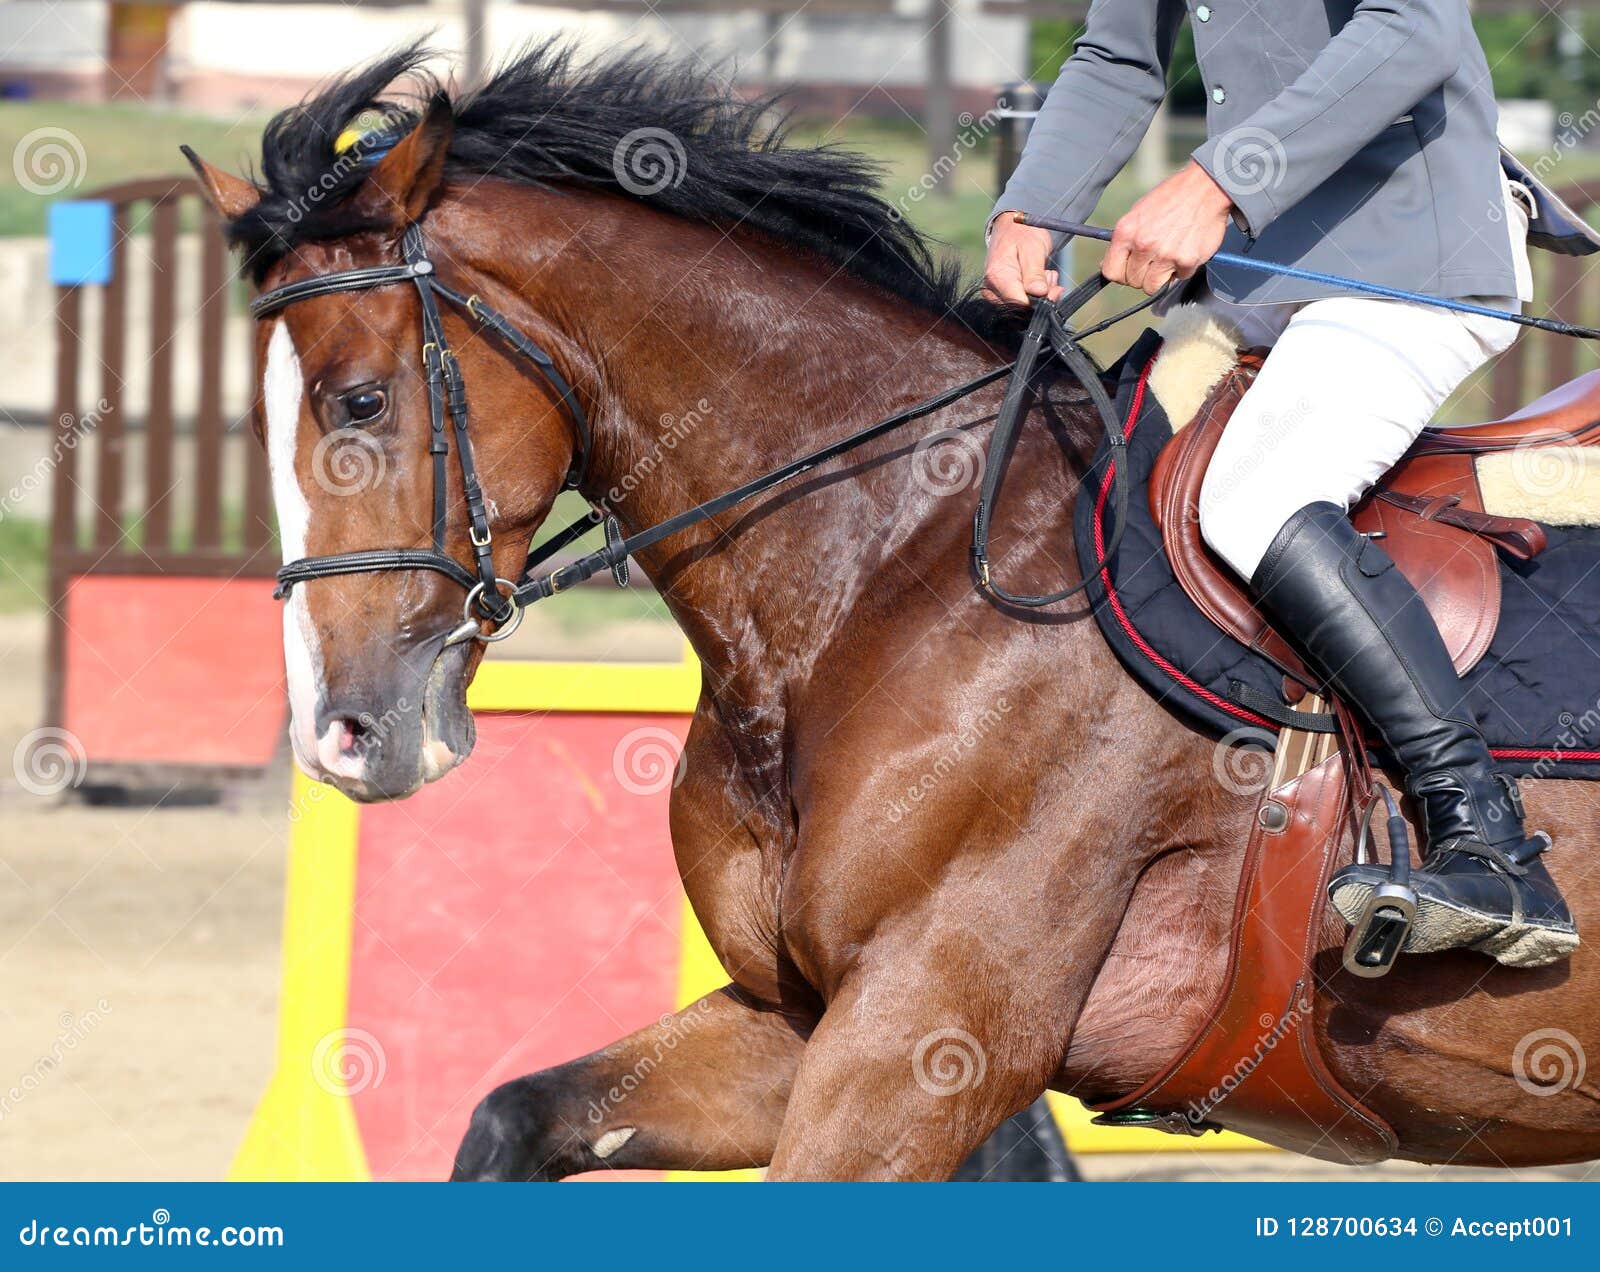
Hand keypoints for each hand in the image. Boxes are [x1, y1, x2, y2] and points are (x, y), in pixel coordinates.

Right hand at [982, 213, 1063, 306]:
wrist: (1011, 228)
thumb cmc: (1022, 234)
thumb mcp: (1033, 248)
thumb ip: (1035, 273)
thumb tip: (1039, 292)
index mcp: (997, 276)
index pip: (1019, 303)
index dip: (1039, 301)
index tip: (1054, 289)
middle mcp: (991, 289)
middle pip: (1021, 308)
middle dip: (1042, 296)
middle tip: (1051, 276)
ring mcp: (994, 294)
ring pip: (1023, 308)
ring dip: (1041, 294)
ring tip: (1046, 273)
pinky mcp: (1001, 297)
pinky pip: (1021, 303)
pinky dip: (1035, 294)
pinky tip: (1040, 279)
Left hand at [1103, 161, 1233, 295]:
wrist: (1204, 187)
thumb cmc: (1171, 198)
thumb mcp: (1138, 213)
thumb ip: (1125, 240)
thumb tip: (1113, 263)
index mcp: (1126, 232)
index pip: (1111, 272)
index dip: (1121, 274)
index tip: (1129, 270)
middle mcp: (1143, 245)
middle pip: (1133, 281)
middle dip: (1142, 275)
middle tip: (1154, 261)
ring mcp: (1165, 255)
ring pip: (1152, 287)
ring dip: (1160, 277)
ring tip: (1168, 259)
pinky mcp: (1187, 261)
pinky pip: (1179, 278)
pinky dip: (1182, 269)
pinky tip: (1184, 250)